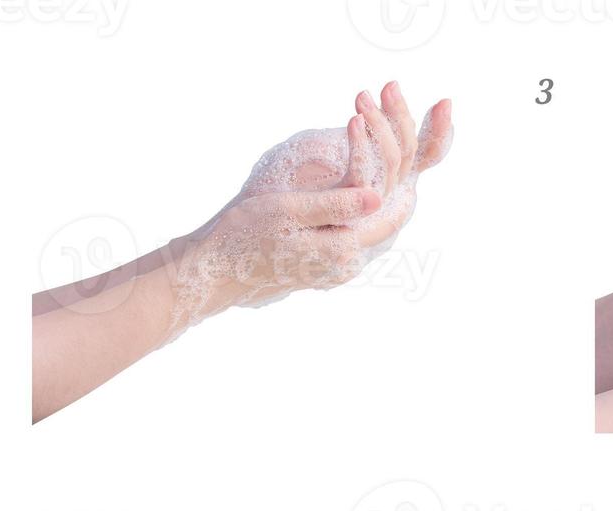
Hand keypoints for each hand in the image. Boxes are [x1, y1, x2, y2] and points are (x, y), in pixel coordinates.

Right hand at [172, 83, 450, 322]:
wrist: (213, 270)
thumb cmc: (244, 235)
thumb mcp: (288, 211)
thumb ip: (335, 206)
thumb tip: (377, 196)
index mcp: (342, 251)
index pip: (391, 214)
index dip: (400, 174)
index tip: (399, 138)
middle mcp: (345, 265)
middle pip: (386, 221)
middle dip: (396, 181)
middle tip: (396, 138)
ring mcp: (333, 267)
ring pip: (370, 227)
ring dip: (379, 191)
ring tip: (380, 153)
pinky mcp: (321, 263)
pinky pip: (352, 231)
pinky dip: (358, 205)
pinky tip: (355, 182)